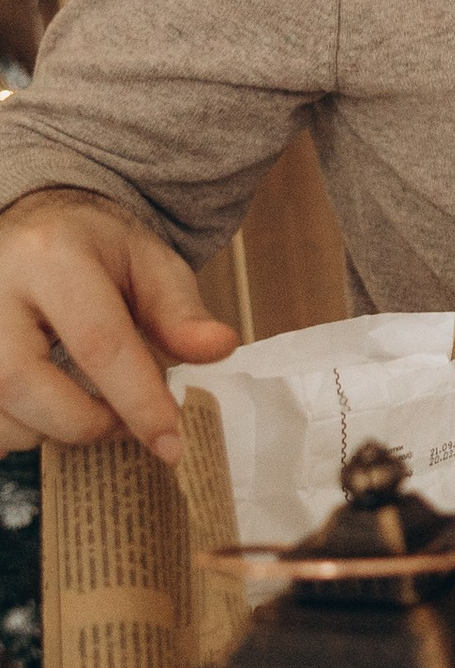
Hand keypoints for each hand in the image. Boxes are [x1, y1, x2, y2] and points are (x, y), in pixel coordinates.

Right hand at [0, 188, 236, 463]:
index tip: (170, 444)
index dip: (137, 401)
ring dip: (49, 430)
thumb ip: (181, 313)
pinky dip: (19, 429)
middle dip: (83, 422)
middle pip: (23, 382)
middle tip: (124, 424)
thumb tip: (221, 349)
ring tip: (88, 409)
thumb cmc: (96, 248)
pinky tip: (49, 410)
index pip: (97, 342)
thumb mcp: (149, 263)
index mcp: (52, 256)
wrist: (34, 222)